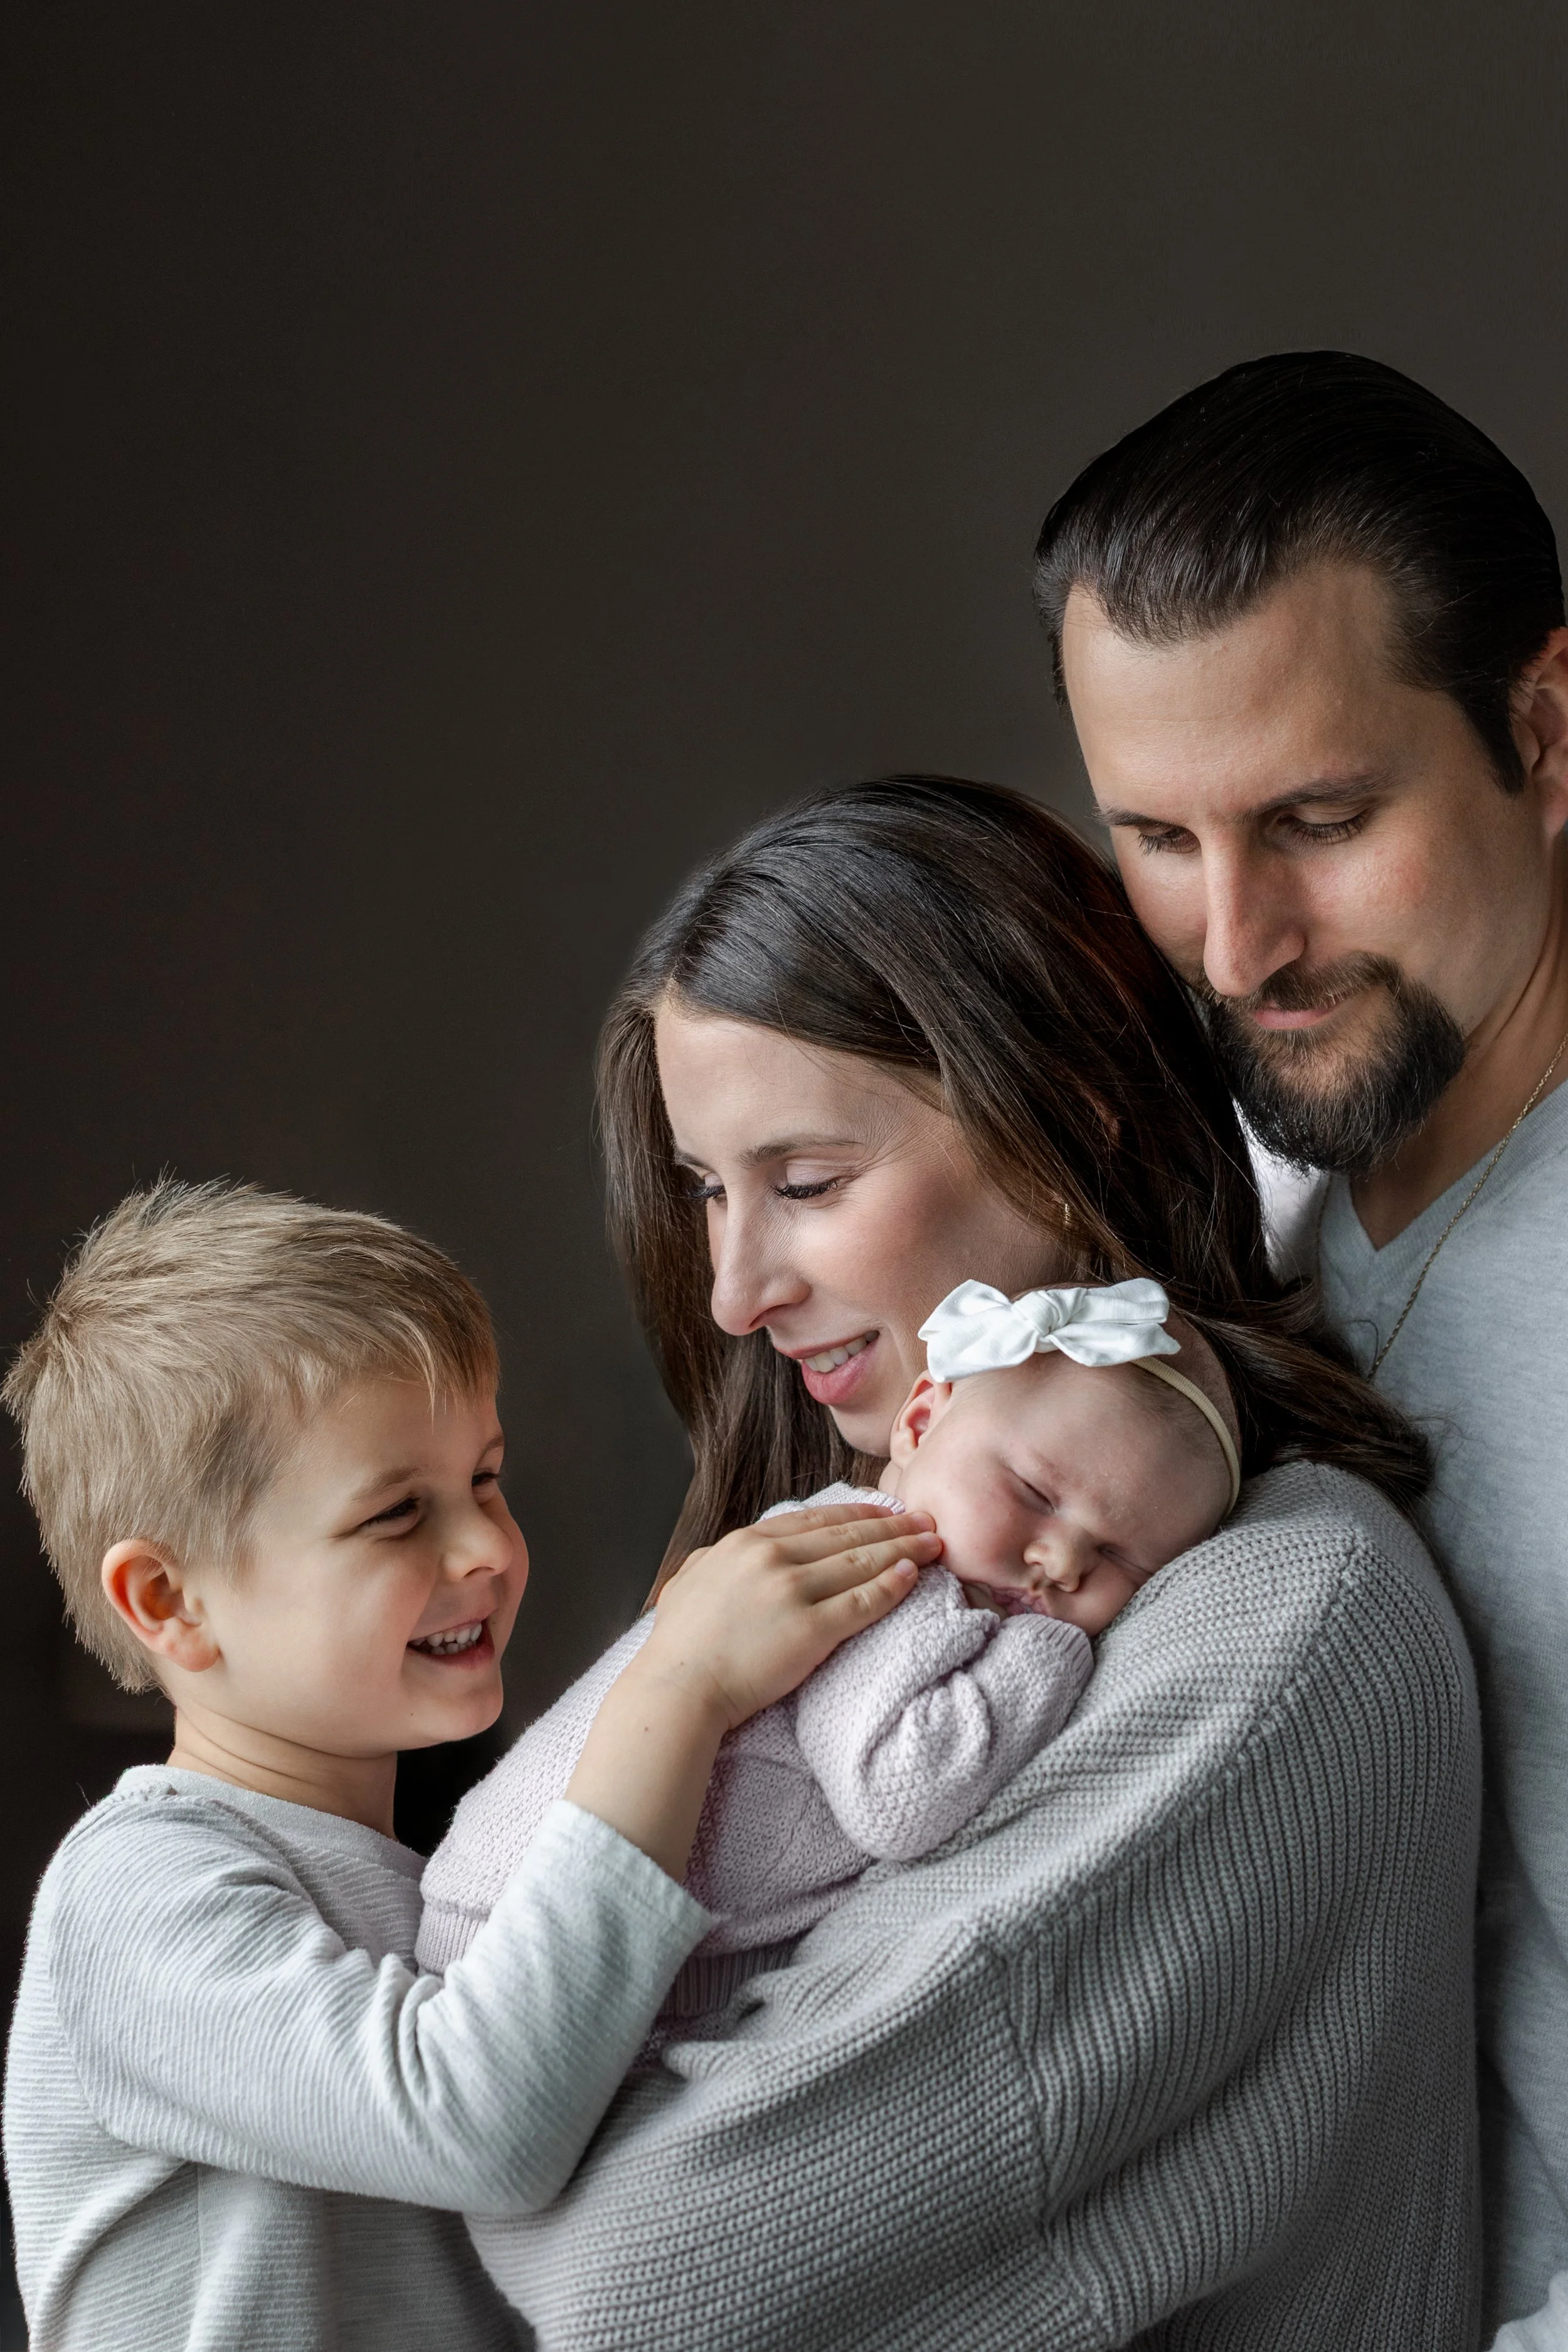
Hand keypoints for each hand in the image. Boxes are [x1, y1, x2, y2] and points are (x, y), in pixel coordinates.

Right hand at [645, 1505, 940, 1732]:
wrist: (678, 1688)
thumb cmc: (679, 1644)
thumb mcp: (689, 1581)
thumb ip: (713, 1559)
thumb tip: (723, 1552)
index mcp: (746, 1543)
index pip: (815, 1519)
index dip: (856, 1513)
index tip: (885, 1511)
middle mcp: (772, 1559)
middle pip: (846, 1535)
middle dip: (892, 1525)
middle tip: (927, 1518)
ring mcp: (792, 1592)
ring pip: (861, 1562)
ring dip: (904, 1549)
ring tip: (935, 1543)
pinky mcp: (809, 1631)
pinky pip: (861, 1602)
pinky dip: (891, 1586)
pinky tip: (914, 1575)